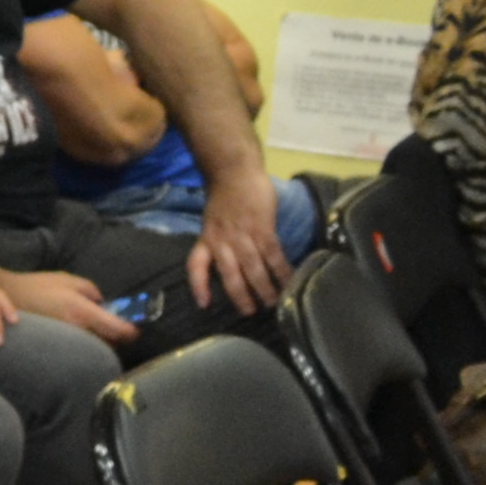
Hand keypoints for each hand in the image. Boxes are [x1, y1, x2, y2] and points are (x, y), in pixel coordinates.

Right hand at [0, 261, 137, 346]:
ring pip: (94, 346)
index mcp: (83, 311)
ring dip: (102, 341)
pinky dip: (87, 343)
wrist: (9, 298)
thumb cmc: (39, 286)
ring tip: (101, 332)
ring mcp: (67, 339)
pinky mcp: (58, 344)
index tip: (136, 330)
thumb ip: (92, 291)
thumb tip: (103, 304)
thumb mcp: (68, 280)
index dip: (131, 331)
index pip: (117, 329)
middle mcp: (77, 328)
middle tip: (120, 329)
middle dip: (118, 338)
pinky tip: (83, 334)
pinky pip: (80, 346)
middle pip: (108, 342)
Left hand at [187, 175, 290, 318]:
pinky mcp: (263, 228)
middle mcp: (222, 241)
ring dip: (264, 288)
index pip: (196, 266)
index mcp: (206, 239)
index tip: (204, 304)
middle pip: (230, 274)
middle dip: (241, 295)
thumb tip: (232, 265)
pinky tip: (289, 281)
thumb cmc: (224, 199)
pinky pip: (273, 254)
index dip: (199, 285)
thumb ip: (218, 242)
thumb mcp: (212, 222)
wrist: (234, 172)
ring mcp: (243, 235)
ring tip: (274, 303)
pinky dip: (281, 270)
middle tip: (251, 313)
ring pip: (253, 268)